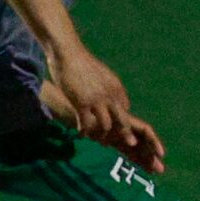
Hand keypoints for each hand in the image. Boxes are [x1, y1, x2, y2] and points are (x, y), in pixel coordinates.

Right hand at [44, 52, 166, 172]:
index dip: (122, 123)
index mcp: (116, 89)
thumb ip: (108, 89)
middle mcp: (111, 96)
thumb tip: (113, 99)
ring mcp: (98, 100)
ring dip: (101, 135)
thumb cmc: (83, 65)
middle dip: (127, 136)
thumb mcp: (101, 76)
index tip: (121, 132)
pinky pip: (87, 124)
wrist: (69, 53)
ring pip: (106, 126)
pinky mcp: (83, 103)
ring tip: (95, 140)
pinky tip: (80, 134)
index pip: (124, 110)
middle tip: (130, 147)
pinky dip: (85, 131)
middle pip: (123, 121)